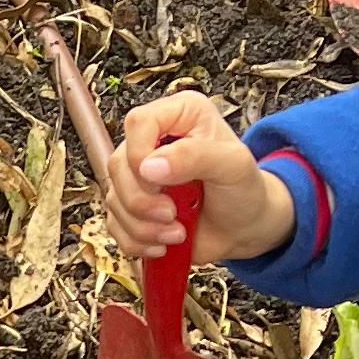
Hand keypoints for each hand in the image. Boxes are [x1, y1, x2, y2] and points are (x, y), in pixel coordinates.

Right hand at [100, 91, 291, 263]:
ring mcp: (139, 175)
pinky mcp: (133, 205)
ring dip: (143, 226)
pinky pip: (115, 225)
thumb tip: (149, 167)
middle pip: (119, 165)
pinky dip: (137, 241)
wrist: (244, 229)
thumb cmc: (244, 191)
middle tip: (173, 215)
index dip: (140, 155)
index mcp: (179, 115)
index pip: (139, 123)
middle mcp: (153, 140)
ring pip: (114, 199)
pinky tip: (163, 243)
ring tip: (177, 233)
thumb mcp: (233, 166)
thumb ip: (195, 157)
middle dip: (143, 201)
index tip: (161, 182)